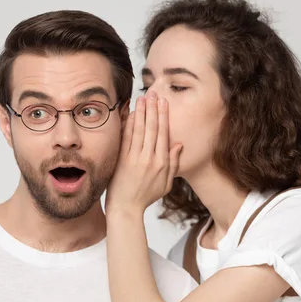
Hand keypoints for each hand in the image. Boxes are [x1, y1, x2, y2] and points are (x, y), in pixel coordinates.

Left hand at [106, 90, 182, 214]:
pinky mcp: (122, 161)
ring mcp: (135, 159)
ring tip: (142, 98)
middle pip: (153, 128)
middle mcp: (149, 159)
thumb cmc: (146, 197)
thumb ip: (174, 164)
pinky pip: (126, 139)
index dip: (164, 116)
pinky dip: (129, 125)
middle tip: (153, 93)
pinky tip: (130, 113)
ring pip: (140, 130)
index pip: (163, 134)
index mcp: (162, 163)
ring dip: (142, 112)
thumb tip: (178, 144)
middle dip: (153, 109)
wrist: (126, 209)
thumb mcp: (166, 184)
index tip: (163, 103)